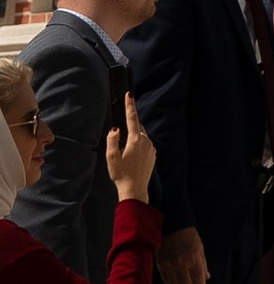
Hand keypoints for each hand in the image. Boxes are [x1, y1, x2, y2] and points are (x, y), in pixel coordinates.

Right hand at [103, 91, 156, 206]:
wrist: (135, 189)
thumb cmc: (121, 175)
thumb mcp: (111, 158)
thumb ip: (112, 141)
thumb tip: (115, 129)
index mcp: (135, 140)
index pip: (132, 118)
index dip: (130, 105)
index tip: (129, 94)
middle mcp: (146, 142)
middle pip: (138, 126)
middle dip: (130, 125)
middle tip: (121, 134)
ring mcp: (151, 148)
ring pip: (142, 135)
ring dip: (134, 136)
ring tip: (125, 152)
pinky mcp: (153, 154)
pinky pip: (145, 143)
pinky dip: (138, 144)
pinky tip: (132, 156)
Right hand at [157, 228, 209, 283]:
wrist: (172, 226)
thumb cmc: (189, 237)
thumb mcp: (200, 249)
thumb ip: (203, 265)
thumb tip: (206, 278)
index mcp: (192, 258)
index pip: (197, 279)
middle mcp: (180, 264)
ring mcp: (169, 265)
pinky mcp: (161, 265)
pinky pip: (167, 280)